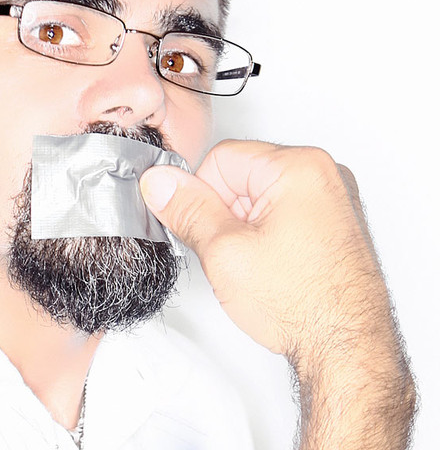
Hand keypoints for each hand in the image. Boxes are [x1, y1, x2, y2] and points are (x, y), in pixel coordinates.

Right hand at [140, 140, 415, 448]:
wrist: (349, 351)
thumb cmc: (306, 306)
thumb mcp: (224, 252)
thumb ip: (186, 209)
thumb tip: (160, 183)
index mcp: (300, 166)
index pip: (220, 158)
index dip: (202, 197)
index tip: (206, 228)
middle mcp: (324, 173)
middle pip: (241, 175)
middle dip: (226, 213)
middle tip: (237, 252)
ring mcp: (334, 197)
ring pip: (260, 195)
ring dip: (247, 226)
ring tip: (261, 263)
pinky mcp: (335, 220)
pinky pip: (283, 209)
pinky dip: (268, 232)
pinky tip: (275, 264)